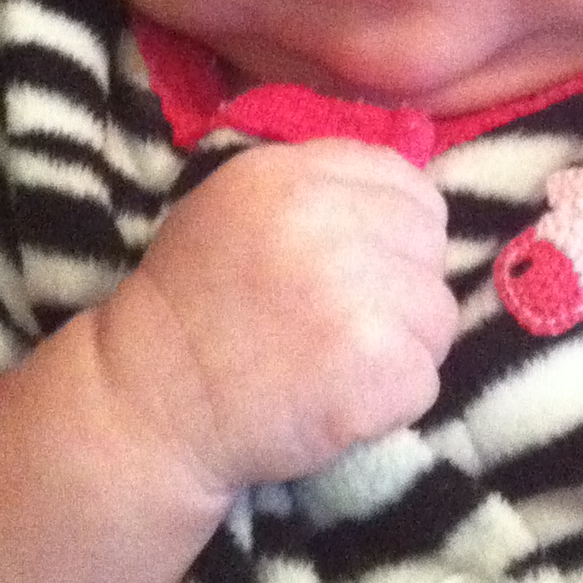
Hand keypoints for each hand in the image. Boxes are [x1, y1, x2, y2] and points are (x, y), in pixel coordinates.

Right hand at [96, 139, 458, 503]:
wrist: (147, 406)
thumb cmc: (193, 312)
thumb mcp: (233, 211)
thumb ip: (315, 189)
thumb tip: (405, 198)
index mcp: (289, 175)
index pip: (407, 184)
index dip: (394, 234)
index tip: (358, 270)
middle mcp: (324, 222)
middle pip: (430, 247)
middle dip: (399, 290)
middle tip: (338, 328)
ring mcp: (354, 293)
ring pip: (436, 315)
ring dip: (399, 349)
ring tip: (331, 366)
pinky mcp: (376, 364)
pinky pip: (424, 379)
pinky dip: (390, 403)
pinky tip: (333, 402)